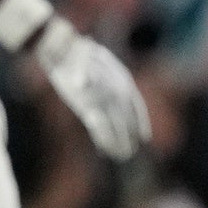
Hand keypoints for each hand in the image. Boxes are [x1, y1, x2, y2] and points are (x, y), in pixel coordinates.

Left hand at [32, 18, 150, 159]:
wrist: (63, 51)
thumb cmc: (75, 52)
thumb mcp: (81, 57)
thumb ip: (82, 70)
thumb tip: (80, 85)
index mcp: (120, 81)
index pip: (133, 105)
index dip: (139, 121)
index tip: (144, 137)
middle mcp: (113, 94)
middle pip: (122, 119)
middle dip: (125, 136)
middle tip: (128, 154)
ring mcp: (101, 101)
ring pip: (111, 124)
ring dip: (115, 139)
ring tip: (120, 156)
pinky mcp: (86, 106)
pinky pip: (97, 124)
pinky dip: (101, 135)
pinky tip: (103, 148)